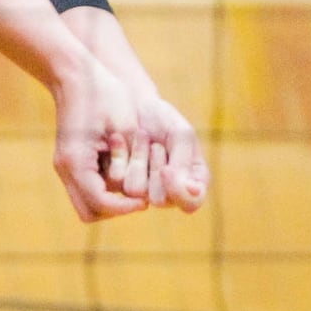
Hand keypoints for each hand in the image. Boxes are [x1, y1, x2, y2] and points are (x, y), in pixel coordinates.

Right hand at [50, 62, 152, 221]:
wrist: (75, 73)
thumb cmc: (104, 94)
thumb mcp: (126, 127)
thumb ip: (132, 162)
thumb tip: (142, 193)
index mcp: (77, 162)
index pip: (102, 204)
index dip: (126, 207)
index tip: (146, 200)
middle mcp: (66, 169)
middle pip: (90, 212)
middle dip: (117, 210)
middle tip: (138, 197)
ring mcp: (65, 166)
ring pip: (88, 203)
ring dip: (111, 201)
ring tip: (133, 183)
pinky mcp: (71, 161)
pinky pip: (87, 188)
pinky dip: (105, 188)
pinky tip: (122, 170)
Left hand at [109, 95, 209, 212]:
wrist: (134, 106)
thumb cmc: (165, 120)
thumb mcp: (181, 134)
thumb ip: (185, 162)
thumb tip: (191, 191)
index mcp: (192, 185)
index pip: (190, 204)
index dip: (177, 190)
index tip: (166, 169)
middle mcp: (168, 194)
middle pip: (160, 199)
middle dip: (156, 167)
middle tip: (156, 146)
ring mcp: (143, 190)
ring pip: (136, 189)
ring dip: (139, 159)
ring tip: (142, 137)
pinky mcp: (120, 182)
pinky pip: (117, 179)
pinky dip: (121, 155)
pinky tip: (122, 140)